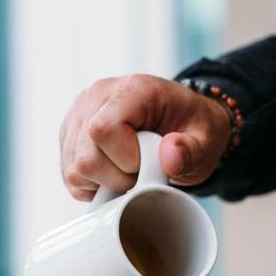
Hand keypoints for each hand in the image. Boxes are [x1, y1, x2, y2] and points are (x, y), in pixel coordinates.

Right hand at [59, 74, 232, 200]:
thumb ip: (192, 150)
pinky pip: (70, 175)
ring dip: (106, 182)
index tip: (150, 163)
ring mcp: (78, 116)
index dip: (126, 160)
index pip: (104, 129)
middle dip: (119, 177)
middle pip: (85, 156)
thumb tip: (169, 158)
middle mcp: (97, 97)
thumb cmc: (192, 128)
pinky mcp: (69, 136)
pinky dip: (95, 185)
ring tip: (131, 170)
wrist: (183, 123)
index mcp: (132, 89)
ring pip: (74, 169)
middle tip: (144, 171)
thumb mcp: (207, 139)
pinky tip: (116, 173)